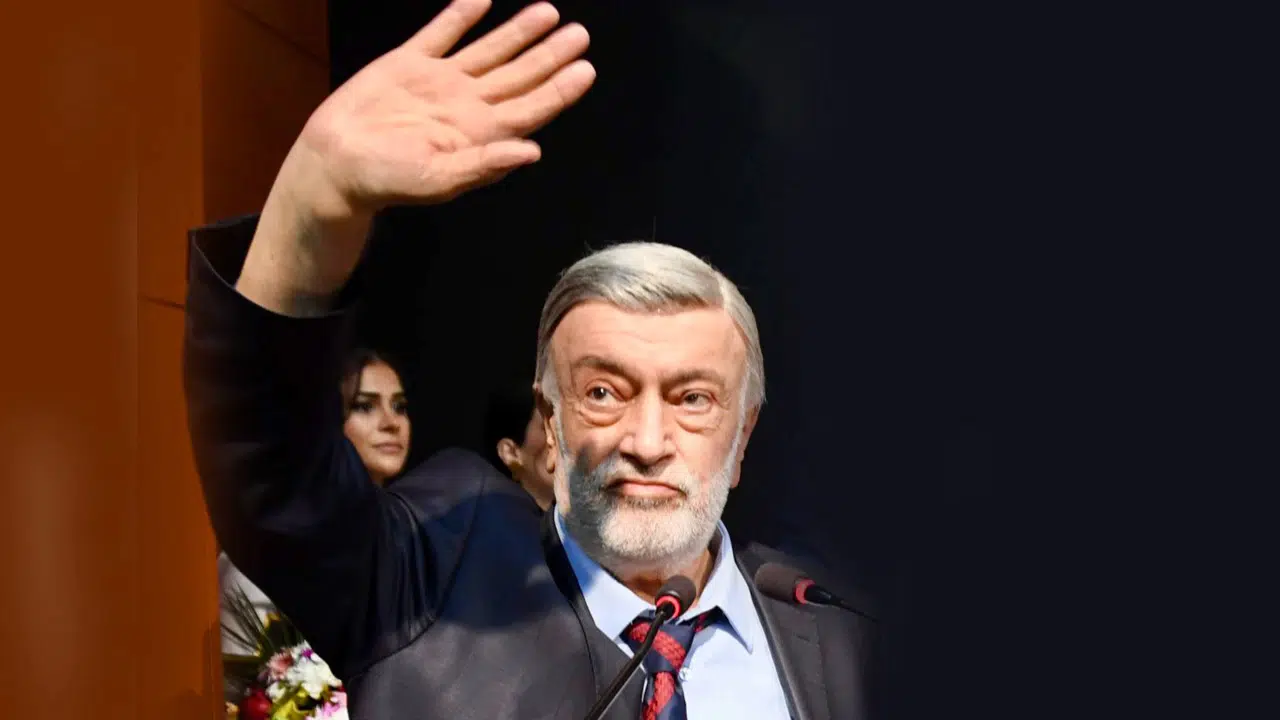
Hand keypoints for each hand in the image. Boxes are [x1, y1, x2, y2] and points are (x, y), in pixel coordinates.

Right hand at [238, 0, 593, 314]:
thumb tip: (532, 151)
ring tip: (549, 11)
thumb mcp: (439, 180)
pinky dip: (461, 15)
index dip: (560, 89)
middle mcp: (468, 105)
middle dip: (550, 55)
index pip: (531, 108)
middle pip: (519, 76)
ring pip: (490, 51)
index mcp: (481, 134)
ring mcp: (440, 82)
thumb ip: (486, 165)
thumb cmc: (387, 180)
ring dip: (519, 32)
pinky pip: (441, 33)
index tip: (586, 69)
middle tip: (580, 34)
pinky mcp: (409, 63)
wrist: (334, 163)